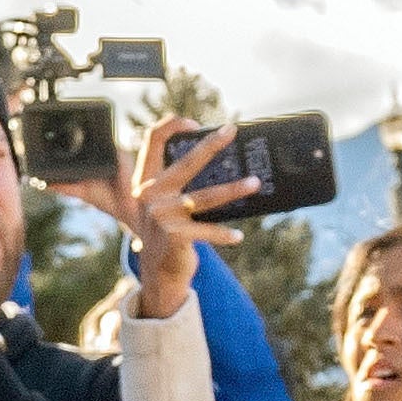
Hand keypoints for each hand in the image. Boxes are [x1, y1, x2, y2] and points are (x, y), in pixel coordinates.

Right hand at [102, 116, 239, 280]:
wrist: (157, 276)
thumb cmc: (168, 236)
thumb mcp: (165, 207)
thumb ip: (178, 186)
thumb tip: (220, 164)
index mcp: (146, 181)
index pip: (152, 140)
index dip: (172, 126)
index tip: (196, 124)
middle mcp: (150, 195)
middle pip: (186, 162)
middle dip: (211, 144)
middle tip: (231, 130)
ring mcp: (161, 215)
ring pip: (205, 197)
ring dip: (234, 189)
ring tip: (255, 183)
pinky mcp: (174, 235)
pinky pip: (208, 230)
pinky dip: (224, 234)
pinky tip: (238, 235)